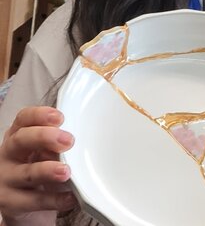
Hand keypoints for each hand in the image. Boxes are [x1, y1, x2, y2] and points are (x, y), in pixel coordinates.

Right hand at [0, 107, 76, 223]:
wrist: (27, 207)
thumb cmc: (40, 170)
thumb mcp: (47, 153)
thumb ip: (57, 145)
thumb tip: (79, 140)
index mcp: (19, 137)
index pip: (23, 119)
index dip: (39, 115)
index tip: (59, 117)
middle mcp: (8, 155)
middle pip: (21, 140)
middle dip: (44, 137)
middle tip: (68, 141)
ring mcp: (6, 179)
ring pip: (26, 172)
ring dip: (47, 171)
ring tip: (66, 172)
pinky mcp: (10, 202)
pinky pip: (33, 201)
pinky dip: (54, 199)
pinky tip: (71, 197)